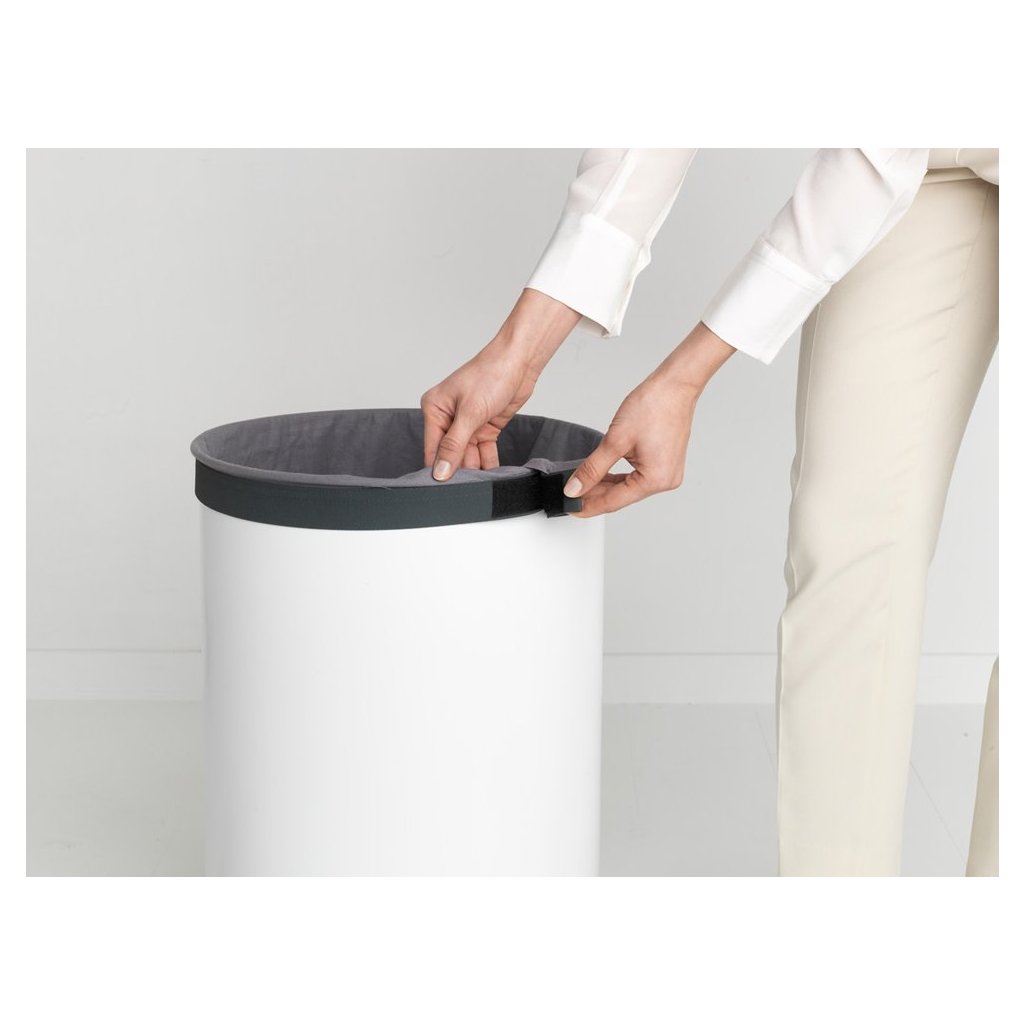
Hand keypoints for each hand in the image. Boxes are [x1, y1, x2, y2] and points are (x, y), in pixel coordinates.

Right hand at [420, 289, 580, 478]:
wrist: (520, 362)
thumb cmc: (491, 374)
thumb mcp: (470, 412)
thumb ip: (454, 445)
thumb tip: (439, 471)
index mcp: (435, 410)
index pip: (433, 448)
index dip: (438, 470)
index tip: (444, 492)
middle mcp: (448, 418)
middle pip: (450, 455)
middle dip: (459, 471)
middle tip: (466, 493)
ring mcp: (468, 424)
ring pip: (468, 455)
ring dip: (475, 469)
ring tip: (481, 487)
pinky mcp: (485, 427)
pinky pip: (483, 452)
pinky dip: (487, 463)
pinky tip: (492, 477)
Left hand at [563, 322, 734, 515]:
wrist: (674, 385)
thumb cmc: (654, 406)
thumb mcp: (615, 440)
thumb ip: (592, 468)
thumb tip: (575, 488)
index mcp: (656, 480)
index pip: (614, 502)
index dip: (588, 507)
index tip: (570, 508)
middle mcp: (665, 481)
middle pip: (621, 497)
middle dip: (595, 496)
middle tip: (570, 495)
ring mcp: (667, 473)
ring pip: (628, 487)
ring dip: (605, 486)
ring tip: (581, 485)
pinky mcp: (664, 463)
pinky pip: (637, 477)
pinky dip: (618, 477)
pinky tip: (601, 475)